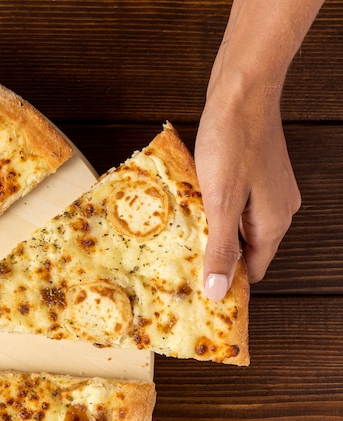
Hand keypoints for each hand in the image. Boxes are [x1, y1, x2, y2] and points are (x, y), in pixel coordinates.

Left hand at [195, 84, 300, 300]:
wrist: (243, 89)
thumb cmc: (232, 142)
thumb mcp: (222, 202)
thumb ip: (221, 248)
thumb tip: (219, 291)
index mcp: (274, 223)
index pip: (253, 270)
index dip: (228, 281)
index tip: (199, 288)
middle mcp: (278, 211)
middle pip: (247, 249)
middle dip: (218, 256)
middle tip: (183, 262)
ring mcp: (270, 191)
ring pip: (240, 226)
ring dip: (215, 231)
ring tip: (185, 236)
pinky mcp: (258, 175)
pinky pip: (238, 205)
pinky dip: (218, 210)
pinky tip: (196, 207)